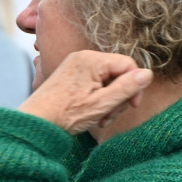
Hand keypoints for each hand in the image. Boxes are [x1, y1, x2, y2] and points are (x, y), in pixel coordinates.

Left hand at [19, 50, 152, 133]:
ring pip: (106, 80)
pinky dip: (97, 99)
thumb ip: (126, 88)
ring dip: (108, 101)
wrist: (34, 123)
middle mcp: (82, 58)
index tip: (133, 106)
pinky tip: (92, 115)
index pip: (128, 65)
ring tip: (100, 120)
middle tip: (109, 117)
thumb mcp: (102, 103)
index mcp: (91, 60)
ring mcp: (74, 66)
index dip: (135, 85)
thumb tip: (147, 74)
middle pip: (117, 73)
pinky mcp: (70, 76)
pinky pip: (93, 83)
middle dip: (118, 97)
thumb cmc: (65, 115)